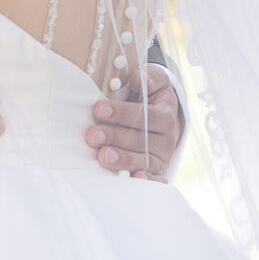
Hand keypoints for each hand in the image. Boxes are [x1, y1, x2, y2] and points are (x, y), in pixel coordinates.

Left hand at [86, 63, 183, 179]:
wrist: (163, 119)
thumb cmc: (150, 98)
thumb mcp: (154, 82)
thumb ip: (148, 78)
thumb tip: (137, 77)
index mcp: (165, 114)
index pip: (144, 114)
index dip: (121, 112)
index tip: (99, 109)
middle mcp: (166, 138)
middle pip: (140, 139)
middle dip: (115, 137)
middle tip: (92, 135)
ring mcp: (160, 157)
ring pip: (143, 160)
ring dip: (123, 159)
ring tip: (103, 156)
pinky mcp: (156, 172)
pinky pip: (154, 179)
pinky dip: (146, 181)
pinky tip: (135, 179)